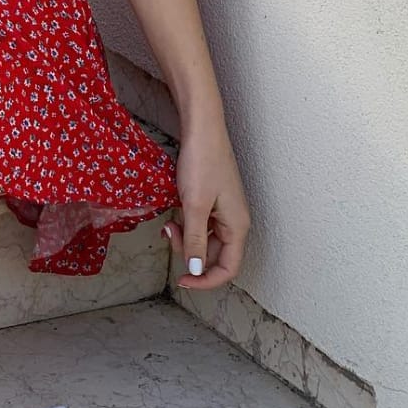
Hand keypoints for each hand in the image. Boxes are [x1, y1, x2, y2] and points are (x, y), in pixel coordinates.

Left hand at [163, 118, 250, 290]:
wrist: (202, 127)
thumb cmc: (202, 163)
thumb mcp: (194, 206)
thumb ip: (195, 241)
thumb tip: (196, 272)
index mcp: (237, 226)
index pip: (228, 269)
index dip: (206, 281)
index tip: (182, 281)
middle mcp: (235, 221)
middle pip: (215, 255)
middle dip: (190, 253)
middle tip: (170, 234)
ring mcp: (225, 209)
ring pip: (206, 239)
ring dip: (187, 238)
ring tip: (169, 223)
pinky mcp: (214, 198)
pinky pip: (202, 222)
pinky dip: (187, 224)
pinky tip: (174, 215)